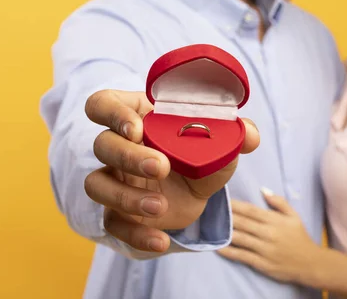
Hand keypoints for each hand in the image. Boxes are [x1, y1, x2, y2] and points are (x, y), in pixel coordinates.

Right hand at [83, 90, 259, 252]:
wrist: (194, 193)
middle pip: (103, 144)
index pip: (104, 104)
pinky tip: (160, 241)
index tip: (137, 128)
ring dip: (126, 196)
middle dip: (129, 155)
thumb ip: (235, 134)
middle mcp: (120, 146)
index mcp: (139, 117)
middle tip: (161, 166)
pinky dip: (136, 235)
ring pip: (97, 184)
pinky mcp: (118, 211)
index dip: (113, 113)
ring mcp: (115, 179)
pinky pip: (113, 224)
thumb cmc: (200, 154)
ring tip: (162, 206)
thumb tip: (249, 135)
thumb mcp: (219, 143)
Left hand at [217, 189, 320, 284]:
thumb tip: (263, 189)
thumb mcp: (294, 216)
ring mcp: (264, 249)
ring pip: (240, 238)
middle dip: (226, 216)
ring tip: (210, 227)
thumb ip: (279, 202)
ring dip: (224, 232)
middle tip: (210, 210)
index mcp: (274, 220)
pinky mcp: (261, 263)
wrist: (310, 263)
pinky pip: (242, 256)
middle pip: (242, 222)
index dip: (235, 205)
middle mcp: (268, 233)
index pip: (250, 210)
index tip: (222, 199)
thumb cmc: (300, 237)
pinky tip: (218, 247)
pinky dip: (229, 251)